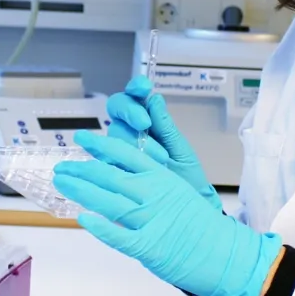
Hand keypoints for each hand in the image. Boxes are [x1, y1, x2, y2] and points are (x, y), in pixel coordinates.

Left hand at [54, 131, 280, 295]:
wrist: (225, 254)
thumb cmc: (203, 225)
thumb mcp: (180, 192)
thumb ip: (154, 184)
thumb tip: (125, 179)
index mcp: (163, 179)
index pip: (127, 155)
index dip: (102, 146)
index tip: (83, 139)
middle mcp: (155, 194)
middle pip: (110, 176)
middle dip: (82, 170)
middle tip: (62, 167)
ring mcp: (151, 220)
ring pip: (108, 201)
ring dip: (82, 191)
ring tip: (63, 184)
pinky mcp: (149, 246)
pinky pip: (118, 235)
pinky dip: (99, 226)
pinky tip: (82, 218)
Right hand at [106, 76, 221, 211]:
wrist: (188, 208)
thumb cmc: (187, 177)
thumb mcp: (180, 150)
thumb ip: (165, 127)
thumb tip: (154, 99)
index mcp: (147, 122)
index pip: (133, 98)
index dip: (134, 89)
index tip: (143, 87)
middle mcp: (130, 133)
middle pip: (116, 110)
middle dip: (130, 112)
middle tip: (145, 123)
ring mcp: (119, 152)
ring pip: (113, 134)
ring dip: (134, 141)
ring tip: (160, 158)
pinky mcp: (113, 173)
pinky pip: (106, 161)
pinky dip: (118, 162)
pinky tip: (130, 167)